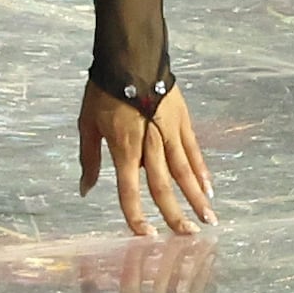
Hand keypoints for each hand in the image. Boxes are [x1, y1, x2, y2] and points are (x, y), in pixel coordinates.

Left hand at [78, 80, 215, 237]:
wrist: (129, 56)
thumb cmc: (103, 90)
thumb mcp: (87, 123)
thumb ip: (89, 158)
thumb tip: (84, 190)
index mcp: (123, 148)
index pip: (128, 189)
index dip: (135, 214)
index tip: (145, 235)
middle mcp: (148, 146)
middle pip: (162, 186)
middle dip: (174, 214)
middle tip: (188, 236)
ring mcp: (169, 134)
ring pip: (184, 173)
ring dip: (196, 199)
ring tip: (208, 220)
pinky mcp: (182, 123)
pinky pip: (194, 153)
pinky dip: (202, 172)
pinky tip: (208, 189)